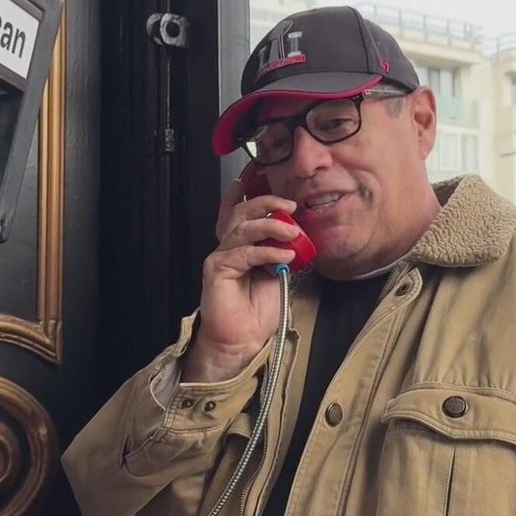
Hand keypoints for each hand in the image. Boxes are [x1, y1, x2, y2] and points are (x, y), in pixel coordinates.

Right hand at [181, 179, 298, 382]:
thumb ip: (282, 252)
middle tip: (289, 204)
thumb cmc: (257, 311)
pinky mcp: (217, 270)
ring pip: (242, 228)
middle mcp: (227, 248)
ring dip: (270, 225)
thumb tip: (297, 235)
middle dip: (265, 202)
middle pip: (240, 212)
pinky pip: (244, 253)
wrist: (242, 341)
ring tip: (292, 230)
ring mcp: (220, 258)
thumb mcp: (277, 274)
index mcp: (240, 247)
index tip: (256, 174)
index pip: (238, 212)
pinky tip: (283, 253)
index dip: (244, 192)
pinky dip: (266, 251)